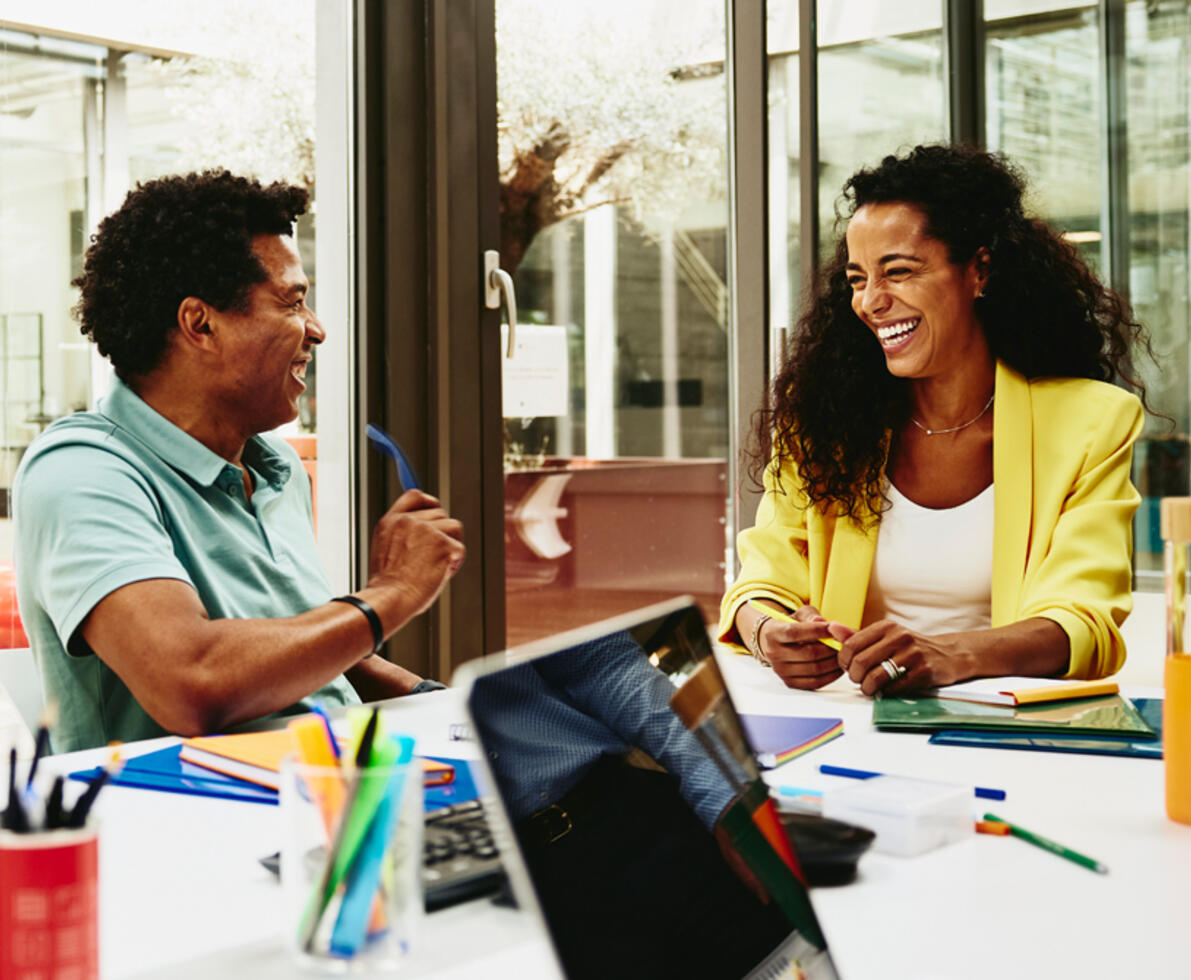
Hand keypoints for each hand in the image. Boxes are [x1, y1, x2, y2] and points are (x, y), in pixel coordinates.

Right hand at [368, 490, 464, 618]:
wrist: (390, 599)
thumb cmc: (389, 584)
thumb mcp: (386, 549)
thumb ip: (403, 533)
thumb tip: (429, 526)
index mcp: (392, 521)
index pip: (415, 496)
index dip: (429, 502)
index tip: (435, 512)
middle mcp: (409, 521)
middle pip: (439, 514)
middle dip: (441, 534)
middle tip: (430, 558)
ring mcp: (427, 530)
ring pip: (453, 527)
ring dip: (450, 546)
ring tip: (435, 566)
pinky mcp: (443, 544)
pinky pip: (460, 548)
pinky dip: (454, 563)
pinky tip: (439, 575)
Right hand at [757, 604, 852, 690]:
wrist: (776, 643)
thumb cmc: (791, 626)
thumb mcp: (799, 615)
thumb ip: (811, 616)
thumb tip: (821, 622)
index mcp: (772, 633)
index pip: (794, 632)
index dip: (816, 630)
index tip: (833, 627)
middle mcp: (773, 653)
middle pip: (808, 653)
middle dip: (831, 647)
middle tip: (844, 642)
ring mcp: (781, 671)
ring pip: (814, 669)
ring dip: (834, 662)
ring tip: (843, 653)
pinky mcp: (790, 682)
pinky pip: (815, 682)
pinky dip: (831, 675)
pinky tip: (838, 666)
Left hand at [836, 619, 963, 696]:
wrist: (948, 655)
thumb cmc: (909, 647)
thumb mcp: (884, 636)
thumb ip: (857, 636)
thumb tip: (830, 628)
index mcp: (886, 627)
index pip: (851, 645)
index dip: (843, 661)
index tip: (848, 668)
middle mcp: (899, 637)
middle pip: (860, 662)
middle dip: (854, 677)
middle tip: (858, 681)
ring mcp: (913, 654)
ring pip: (875, 677)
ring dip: (867, 688)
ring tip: (870, 688)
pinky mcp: (924, 672)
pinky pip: (894, 688)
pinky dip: (886, 693)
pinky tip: (887, 690)